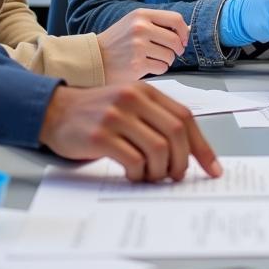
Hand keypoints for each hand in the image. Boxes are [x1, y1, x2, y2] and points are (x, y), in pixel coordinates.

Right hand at [40, 83, 221, 182]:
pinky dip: (139, 174)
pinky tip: (132, 174)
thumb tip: (188, 152)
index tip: (213, 169)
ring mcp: (117, 116)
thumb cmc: (97, 113)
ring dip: (160, 171)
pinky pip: (133, 160)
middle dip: (182, 162)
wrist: (55, 111)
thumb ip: (156, 120)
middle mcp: (134, 99)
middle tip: (176, 177)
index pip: (185, 118)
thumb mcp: (130, 105)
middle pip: (175, 133)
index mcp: (146, 91)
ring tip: (151, 176)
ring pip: (157, 149)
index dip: (202, 146)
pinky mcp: (100, 135)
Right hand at [96, 9, 188, 81]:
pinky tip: (147, 66)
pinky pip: (162, 68)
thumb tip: (187, 29)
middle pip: (175, 40)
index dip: (184, 31)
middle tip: (171, 53)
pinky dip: (159, 69)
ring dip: (167, 60)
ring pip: (170, 56)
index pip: (175, 19)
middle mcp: (140, 28)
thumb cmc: (117, 42)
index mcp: (141, 15)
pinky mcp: (137, 64)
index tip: (183, 39)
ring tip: (153, 59)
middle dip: (177, 49)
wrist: (95, 58)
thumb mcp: (134, 23)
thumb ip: (158, 24)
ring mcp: (138, 46)